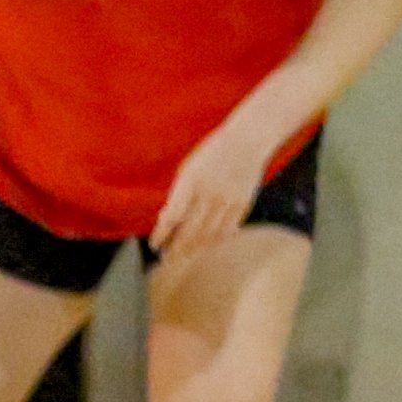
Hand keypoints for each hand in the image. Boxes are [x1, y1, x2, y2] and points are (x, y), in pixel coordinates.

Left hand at [151, 115, 275, 265]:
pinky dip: (216, 240)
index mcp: (191, 182)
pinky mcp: (243, 204)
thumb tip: (168, 221)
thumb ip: (179, 195)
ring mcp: (228, 200)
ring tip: (185, 256)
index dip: (161, 234)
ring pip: (209, 235)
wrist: (247, 141)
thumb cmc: (212, 153)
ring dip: (195, 248)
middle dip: (177, 249)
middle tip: (167, 260)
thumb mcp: (188, 169)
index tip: (154, 245)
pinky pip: (228, 230)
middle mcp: (209, 193)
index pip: (172, 217)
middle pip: (190, 231)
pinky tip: (208, 245)